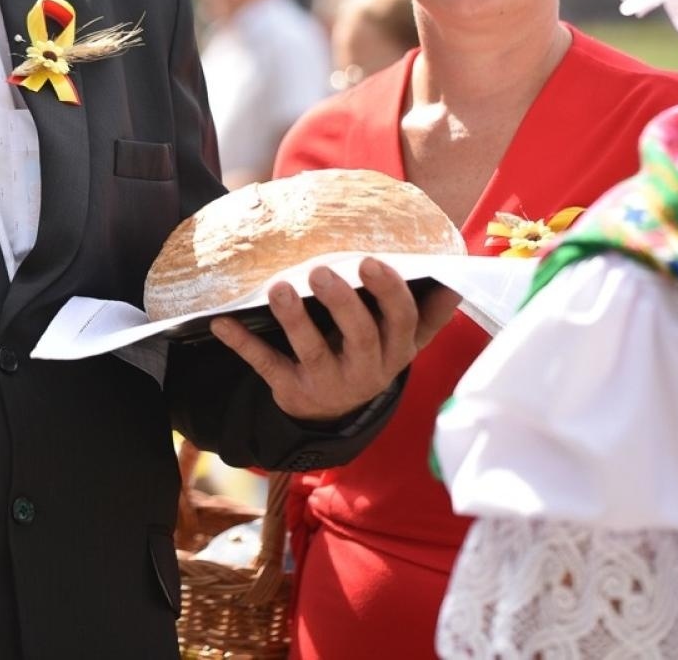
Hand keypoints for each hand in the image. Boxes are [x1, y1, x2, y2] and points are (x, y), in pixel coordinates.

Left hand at [209, 256, 460, 421]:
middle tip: (322, 271)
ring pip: (312, 351)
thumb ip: (425, 313)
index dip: (389, 293)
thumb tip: (455, 281)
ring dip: (294, 319)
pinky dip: (243, 344)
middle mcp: (366, 370)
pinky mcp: (292, 390)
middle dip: (343, 303)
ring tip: (279, 288)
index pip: (401, 321)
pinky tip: (222, 322)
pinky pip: (267, 366)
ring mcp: (328, 382)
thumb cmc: (369, 356)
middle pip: (361, 336)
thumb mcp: (400, 342)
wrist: (333, 414)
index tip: (371, 262)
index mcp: (395, 350)